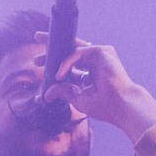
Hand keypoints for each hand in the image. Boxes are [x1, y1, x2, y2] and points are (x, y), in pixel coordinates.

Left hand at [33, 33, 155, 138]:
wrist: (120, 105)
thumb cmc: (104, 106)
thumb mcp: (77, 98)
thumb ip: (63, 92)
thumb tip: (46, 95)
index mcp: (91, 74)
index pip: (70, 66)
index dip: (55, 65)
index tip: (40, 68)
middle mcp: (95, 62)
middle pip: (70, 53)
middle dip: (52, 52)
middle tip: (35, 58)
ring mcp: (99, 55)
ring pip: (72, 49)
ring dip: (54, 54)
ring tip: (38, 62)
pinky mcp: (102, 51)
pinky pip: (78, 52)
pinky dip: (67, 63)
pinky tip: (59, 74)